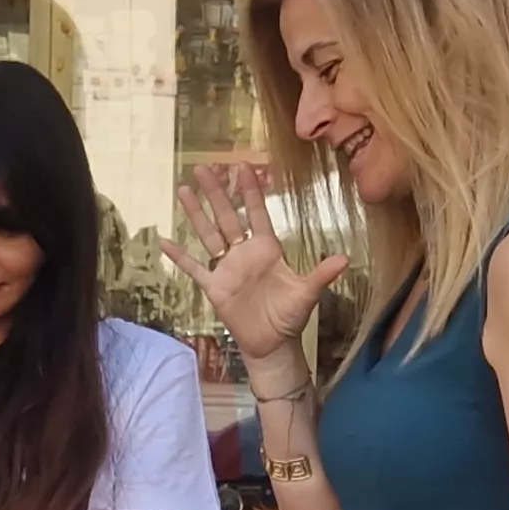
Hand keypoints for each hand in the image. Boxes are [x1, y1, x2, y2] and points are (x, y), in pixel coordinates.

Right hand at [162, 163, 351, 386]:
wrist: (272, 344)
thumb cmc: (290, 317)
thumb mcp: (307, 293)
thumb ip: (321, 274)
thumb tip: (344, 259)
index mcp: (267, 249)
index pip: (257, 213)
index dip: (249, 190)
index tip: (242, 166)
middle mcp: (244, 253)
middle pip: (227, 216)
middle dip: (216, 192)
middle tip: (204, 167)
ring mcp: (227, 268)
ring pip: (208, 235)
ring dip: (196, 214)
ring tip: (183, 190)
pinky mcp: (214, 287)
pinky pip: (194, 268)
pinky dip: (179, 257)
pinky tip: (164, 242)